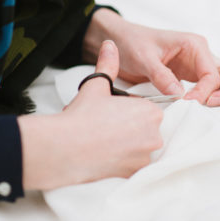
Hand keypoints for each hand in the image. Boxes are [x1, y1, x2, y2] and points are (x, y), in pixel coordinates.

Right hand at [18, 40, 162, 190]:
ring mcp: (145, 158)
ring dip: (128, 147)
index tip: (114, 114)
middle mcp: (154, 136)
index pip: (148, 111)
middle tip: (108, 128)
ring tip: (105, 142)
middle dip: (131, 130)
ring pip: (141, 149)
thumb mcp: (97, 85)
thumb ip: (108, 64)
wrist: (65, 147)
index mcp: (151, 112)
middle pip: (147, 130)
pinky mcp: (134, 175)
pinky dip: (122, 162)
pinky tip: (106, 155)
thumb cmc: (83, 115)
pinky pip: (133, 166)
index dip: (130, 112)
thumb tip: (109, 45)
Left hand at [83, 9, 219, 106]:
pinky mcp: (192, 79)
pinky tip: (203, 116)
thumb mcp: (143, 57)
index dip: (205, 93)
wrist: (119, 41)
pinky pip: (212, 92)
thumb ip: (161, 75)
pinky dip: (215, 104)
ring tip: (211, 116)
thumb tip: (180, 97)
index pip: (213, 74)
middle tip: (210, 111)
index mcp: (195, 45)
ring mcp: (199, 68)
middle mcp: (203, 56)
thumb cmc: (132, 42)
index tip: (188, 105)